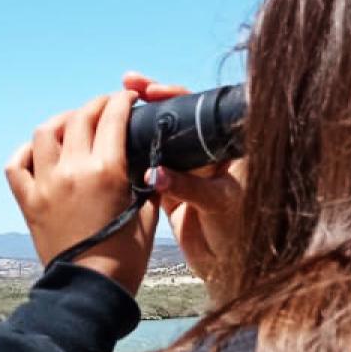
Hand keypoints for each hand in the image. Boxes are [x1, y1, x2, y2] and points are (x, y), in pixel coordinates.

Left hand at [5, 91, 157, 295]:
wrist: (90, 290)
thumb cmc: (125, 258)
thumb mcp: (147, 213)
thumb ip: (146, 180)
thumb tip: (146, 159)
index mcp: (106, 171)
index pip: (112, 117)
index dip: (122, 101)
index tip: (128, 99)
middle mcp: (73, 171)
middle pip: (80, 117)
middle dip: (96, 105)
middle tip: (105, 108)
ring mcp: (46, 184)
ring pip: (45, 132)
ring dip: (61, 121)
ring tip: (72, 124)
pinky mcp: (28, 202)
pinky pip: (16, 165)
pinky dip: (26, 152)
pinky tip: (39, 152)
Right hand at [123, 72, 245, 283]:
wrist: (228, 268)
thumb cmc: (239, 234)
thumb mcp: (219, 204)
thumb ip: (189, 188)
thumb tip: (155, 173)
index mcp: (225, 149)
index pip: (199, 112)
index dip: (175, 97)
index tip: (151, 91)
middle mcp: (206, 154)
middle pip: (176, 119)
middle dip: (152, 100)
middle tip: (128, 82)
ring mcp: (187, 170)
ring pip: (160, 139)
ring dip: (138, 124)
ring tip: (113, 105)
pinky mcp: (171, 189)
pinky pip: (148, 164)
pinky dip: (132, 153)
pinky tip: (111, 142)